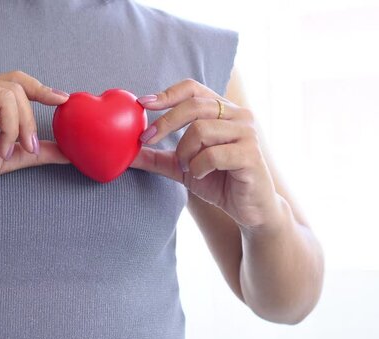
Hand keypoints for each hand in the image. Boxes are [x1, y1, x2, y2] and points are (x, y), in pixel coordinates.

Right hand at [0, 70, 70, 197]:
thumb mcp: (7, 158)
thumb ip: (33, 151)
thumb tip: (68, 153)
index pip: (16, 80)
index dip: (41, 88)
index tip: (62, 100)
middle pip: (16, 89)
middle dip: (27, 122)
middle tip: (25, 148)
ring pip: (4, 97)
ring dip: (9, 130)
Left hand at [130, 79, 282, 230]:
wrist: (250, 210)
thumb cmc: (220, 182)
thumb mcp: (183, 167)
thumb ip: (158, 157)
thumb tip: (127, 152)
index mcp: (223, 111)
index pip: (193, 88)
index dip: (166, 94)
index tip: (143, 104)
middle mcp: (238, 115)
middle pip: (193, 106)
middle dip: (165, 123)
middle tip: (147, 139)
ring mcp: (247, 133)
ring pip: (201, 130)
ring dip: (185, 152)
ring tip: (189, 167)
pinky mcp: (250, 154)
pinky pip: (212, 154)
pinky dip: (199, 167)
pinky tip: (202, 175)